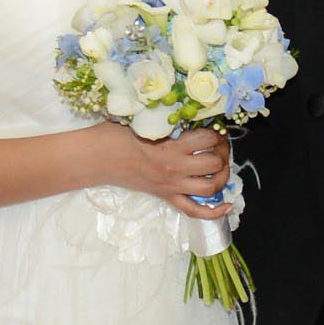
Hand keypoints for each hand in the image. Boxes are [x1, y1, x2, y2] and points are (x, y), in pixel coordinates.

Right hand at [96, 124, 232, 212]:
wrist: (96, 158)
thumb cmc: (115, 135)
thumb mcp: (143, 120)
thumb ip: (167, 119)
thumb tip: (189, 112)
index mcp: (170, 146)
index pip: (207, 139)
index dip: (216, 132)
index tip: (215, 127)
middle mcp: (174, 168)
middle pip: (214, 164)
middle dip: (222, 153)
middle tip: (219, 145)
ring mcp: (171, 186)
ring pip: (210, 188)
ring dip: (221, 177)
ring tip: (220, 166)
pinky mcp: (165, 197)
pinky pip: (195, 211)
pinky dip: (214, 212)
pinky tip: (227, 206)